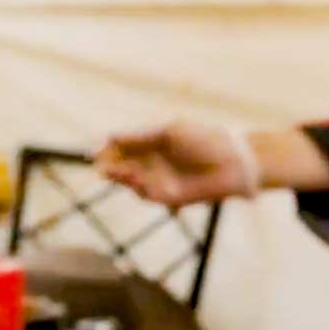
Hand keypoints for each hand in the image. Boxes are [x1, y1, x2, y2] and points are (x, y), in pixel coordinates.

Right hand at [97, 122, 252, 205]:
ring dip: (123, 178)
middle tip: (101, 168)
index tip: (95, 153)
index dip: (107, 151)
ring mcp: (161, 180)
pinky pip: (147, 195)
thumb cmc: (204, 139)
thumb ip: (139, 136)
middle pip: (122, 167)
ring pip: (131, 183)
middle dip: (110, 168)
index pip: (122, 148)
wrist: (233, 161)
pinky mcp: (170, 197)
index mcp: (152, 143)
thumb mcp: (169, 132)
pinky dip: (140, 188)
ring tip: (119, 171)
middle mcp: (154, 163)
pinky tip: (138, 179)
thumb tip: (109, 136)